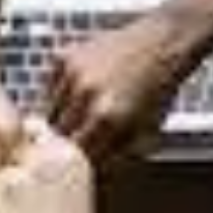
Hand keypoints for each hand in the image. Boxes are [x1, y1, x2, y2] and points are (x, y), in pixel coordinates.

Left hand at [0, 119, 102, 212]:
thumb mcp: (75, 192)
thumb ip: (52, 160)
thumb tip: (25, 127)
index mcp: (72, 157)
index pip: (35, 129)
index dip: (27, 154)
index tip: (31, 179)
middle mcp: (44, 160)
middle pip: (9, 151)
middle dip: (12, 175)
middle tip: (28, 212)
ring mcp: (15, 178)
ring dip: (0, 197)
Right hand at [47, 11, 195, 160]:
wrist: (162, 42)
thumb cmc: (159, 84)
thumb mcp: (147, 129)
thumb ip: (119, 153)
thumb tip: (97, 169)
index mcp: (107, 117)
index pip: (77, 153)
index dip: (80, 158)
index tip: (84, 158)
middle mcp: (86, 95)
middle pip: (60, 134)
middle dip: (71, 138)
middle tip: (83, 135)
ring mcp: (73, 74)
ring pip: (50, 112)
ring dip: (63, 117)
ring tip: (83, 112)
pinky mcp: (66, 57)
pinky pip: (49, 87)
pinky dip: (58, 93)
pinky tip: (78, 91)